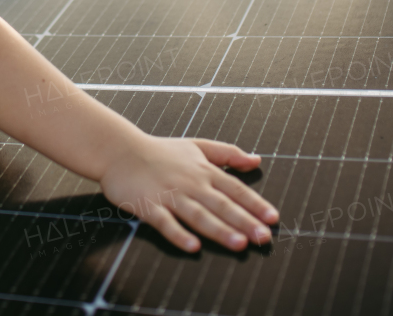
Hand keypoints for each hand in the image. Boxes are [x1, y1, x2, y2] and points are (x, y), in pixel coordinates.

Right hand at [98, 136, 278, 252]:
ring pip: (198, 215)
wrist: (119, 150)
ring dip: (219, 230)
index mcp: (203, 170)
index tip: (272, 218)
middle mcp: (190, 183)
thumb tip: (256, 160)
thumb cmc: (158, 150)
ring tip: (238, 244)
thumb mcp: (197, 146)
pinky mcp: (149, 206)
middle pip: (221, 205)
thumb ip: (227, 153)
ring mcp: (169, 195)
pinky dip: (179, 235)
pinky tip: (192, 247)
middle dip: (244, 222)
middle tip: (263, 238)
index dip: (254, 203)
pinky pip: (166, 223)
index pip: (234, 188)